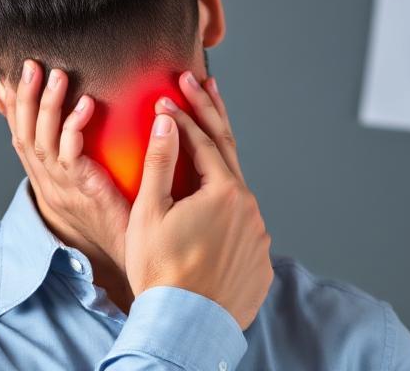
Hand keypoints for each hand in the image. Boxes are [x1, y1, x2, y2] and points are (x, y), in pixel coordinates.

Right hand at [4, 59, 130, 271]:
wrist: (123, 249)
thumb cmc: (106, 207)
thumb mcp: (82, 174)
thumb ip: (71, 142)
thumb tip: (73, 113)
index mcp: (42, 173)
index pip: (16, 131)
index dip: (7, 102)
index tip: (1, 71)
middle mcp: (45, 178)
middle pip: (23, 133)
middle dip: (24, 97)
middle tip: (29, 64)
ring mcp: (61, 185)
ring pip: (42, 141)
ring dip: (48, 106)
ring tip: (57, 75)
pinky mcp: (83, 189)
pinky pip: (71, 155)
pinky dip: (74, 128)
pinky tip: (86, 105)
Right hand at [125, 70, 273, 329]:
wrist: (184, 327)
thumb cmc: (161, 271)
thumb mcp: (151, 211)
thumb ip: (160, 162)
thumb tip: (168, 120)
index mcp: (224, 192)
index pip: (204, 139)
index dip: (186, 112)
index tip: (171, 91)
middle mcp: (249, 209)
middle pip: (229, 152)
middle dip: (212, 115)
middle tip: (202, 82)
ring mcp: (258, 235)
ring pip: (237, 191)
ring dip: (219, 167)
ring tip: (205, 146)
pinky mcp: (259, 260)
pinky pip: (243, 224)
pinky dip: (228, 209)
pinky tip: (213, 212)